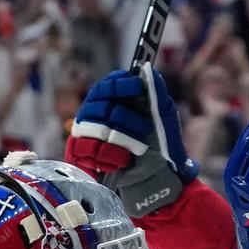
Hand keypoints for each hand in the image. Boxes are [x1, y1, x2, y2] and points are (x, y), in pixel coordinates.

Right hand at [65, 65, 197, 216]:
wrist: (160, 180)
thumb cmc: (162, 145)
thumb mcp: (165, 118)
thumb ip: (156, 94)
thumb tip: (147, 69)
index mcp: (115, 103)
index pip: (108, 86)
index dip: (120, 84)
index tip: (136, 86)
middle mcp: (97, 116)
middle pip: (99, 105)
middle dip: (125, 117)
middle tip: (145, 128)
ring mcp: (88, 135)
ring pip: (92, 127)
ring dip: (120, 137)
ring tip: (139, 148)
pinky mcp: (83, 157)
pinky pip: (84, 150)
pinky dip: (108, 156)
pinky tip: (123, 161)